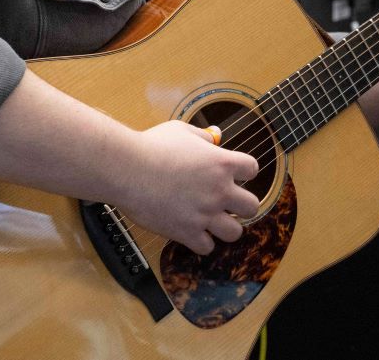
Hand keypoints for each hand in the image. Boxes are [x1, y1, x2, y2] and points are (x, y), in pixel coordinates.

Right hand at [119, 120, 261, 254]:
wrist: (126, 169)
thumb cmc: (152, 146)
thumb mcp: (182, 131)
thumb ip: (203, 136)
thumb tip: (215, 136)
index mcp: (222, 163)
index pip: (252, 169)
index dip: (243, 171)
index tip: (233, 173)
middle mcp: (219, 190)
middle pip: (252, 206)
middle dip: (242, 205)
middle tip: (228, 202)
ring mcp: (204, 214)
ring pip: (235, 232)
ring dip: (226, 227)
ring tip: (213, 221)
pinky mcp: (186, 232)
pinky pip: (207, 247)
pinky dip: (201, 242)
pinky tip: (193, 232)